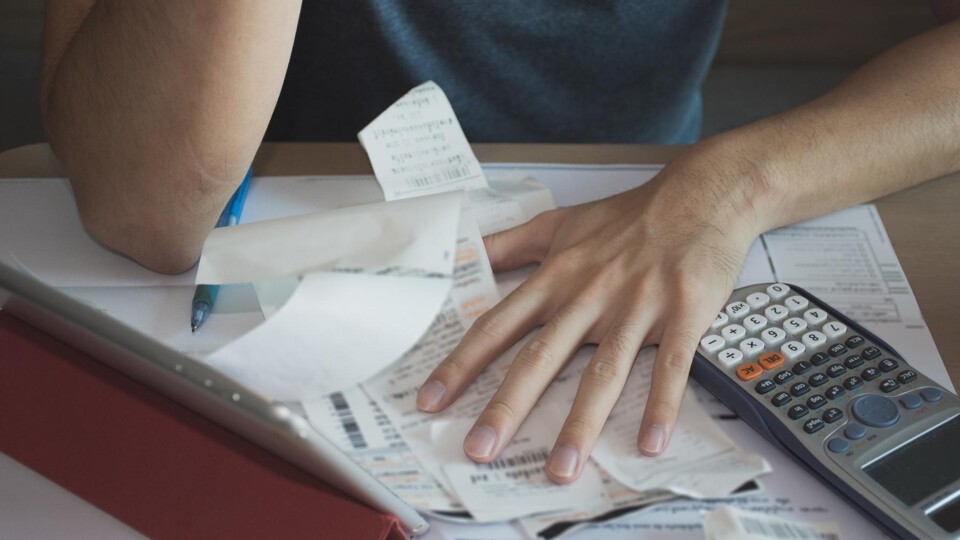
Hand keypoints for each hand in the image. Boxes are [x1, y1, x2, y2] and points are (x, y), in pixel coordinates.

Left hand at [416, 158, 761, 482]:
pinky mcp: (682, 313)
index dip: (461, 364)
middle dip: (507, 406)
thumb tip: (462, 254)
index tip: (431, 400)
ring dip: (581, 423)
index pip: (497, 326)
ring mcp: (635, 307)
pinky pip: (670, 366)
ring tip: (561, 468)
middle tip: (480, 449)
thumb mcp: (557, 224)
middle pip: (540, 357)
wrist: (699, 195)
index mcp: (555, 278)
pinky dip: (661, 404)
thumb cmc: (626, 215)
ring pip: (603, 371)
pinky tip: (650, 441)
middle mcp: (588, 296)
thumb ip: (508, 245)